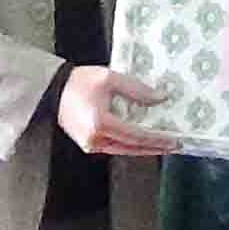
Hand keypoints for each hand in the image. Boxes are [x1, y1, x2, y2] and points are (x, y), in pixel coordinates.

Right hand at [57, 65, 180, 156]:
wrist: (53, 89)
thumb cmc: (79, 82)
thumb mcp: (110, 78)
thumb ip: (137, 90)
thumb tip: (160, 98)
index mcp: (100, 123)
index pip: (136, 136)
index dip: (157, 139)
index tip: (174, 140)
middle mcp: (95, 139)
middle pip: (132, 148)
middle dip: (155, 147)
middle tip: (174, 146)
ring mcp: (90, 145)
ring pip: (124, 150)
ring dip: (144, 148)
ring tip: (162, 144)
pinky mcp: (88, 145)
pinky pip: (114, 148)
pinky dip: (130, 145)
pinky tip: (141, 141)